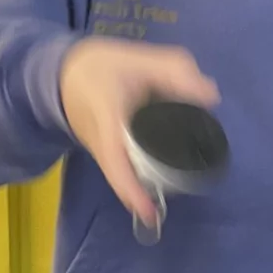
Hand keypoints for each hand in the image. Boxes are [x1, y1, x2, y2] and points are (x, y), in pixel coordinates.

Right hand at [60, 38, 219, 224]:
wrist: (63, 73)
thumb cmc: (100, 67)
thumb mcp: (138, 59)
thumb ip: (175, 72)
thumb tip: (210, 97)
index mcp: (108, 118)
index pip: (116, 160)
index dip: (132, 190)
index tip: (149, 214)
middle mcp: (100, 143)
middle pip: (122, 176)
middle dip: (142, 194)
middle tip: (163, 208)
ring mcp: (99, 152)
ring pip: (123, 175)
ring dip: (142, 185)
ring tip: (164, 195)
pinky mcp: (103, 152)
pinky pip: (122, 168)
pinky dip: (139, 174)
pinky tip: (160, 174)